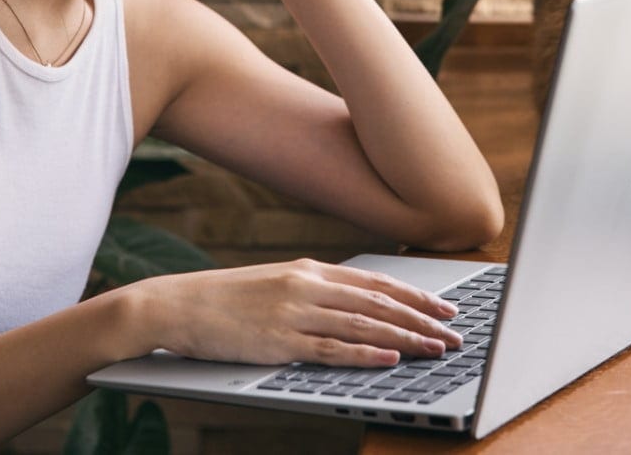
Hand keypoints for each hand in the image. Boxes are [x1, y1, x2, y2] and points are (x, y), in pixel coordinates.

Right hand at [138, 258, 463, 366]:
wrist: (177, 304)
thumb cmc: (224, 300)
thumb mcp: (275, 283)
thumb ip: (314, 291)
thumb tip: (352, 306)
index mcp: (309, 270)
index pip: (375, 284)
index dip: (414, 297)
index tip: (444, 307)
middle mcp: (307, 285)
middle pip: (378, 303)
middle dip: (421, 319)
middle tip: (454, 333)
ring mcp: (294, 312)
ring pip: (362, 326)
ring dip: (404, 338)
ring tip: (435, 349)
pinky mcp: (278, 341)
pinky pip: (330, 350)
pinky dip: (364, 354)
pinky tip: (389, 359)